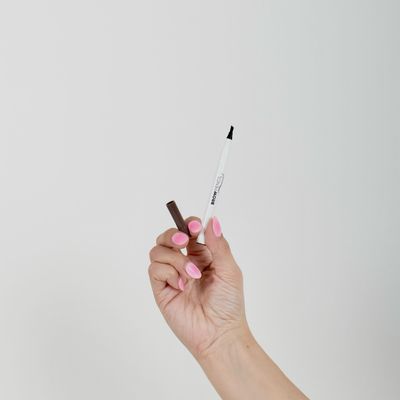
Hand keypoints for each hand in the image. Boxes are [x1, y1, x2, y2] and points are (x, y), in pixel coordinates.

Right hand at [148, 215, 249, 359]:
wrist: (219, 333)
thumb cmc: (228, 304)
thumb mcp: (229, 270)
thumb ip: (219, 244)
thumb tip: (212, 220)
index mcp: (202, 256)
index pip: (188, 231)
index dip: (188, 224)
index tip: (195, 225)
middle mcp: (184, 263)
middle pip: (167, 237)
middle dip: (173, 234)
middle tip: (184, 241)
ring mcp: (171, 275)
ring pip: (158, 250)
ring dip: (176, 259)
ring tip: (191, 276)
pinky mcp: (161, 289)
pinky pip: (154, 269)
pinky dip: (168, 273)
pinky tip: (181, 286)